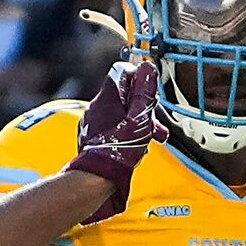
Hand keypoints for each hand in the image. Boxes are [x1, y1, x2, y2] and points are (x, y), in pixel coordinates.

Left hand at [67, 59, 158, 202]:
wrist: (97, 177)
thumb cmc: (119, 150)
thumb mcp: (140, 119)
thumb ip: (144, 93)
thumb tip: (147, 68)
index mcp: (107, 98)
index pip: (122, 72)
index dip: (139, 79)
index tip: (149, 93)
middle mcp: (95, 106)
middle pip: (122, 95)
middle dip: (142, 107)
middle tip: (154, 124)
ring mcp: (91, 121)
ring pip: (118, 112)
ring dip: (135, 122)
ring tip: (149, 138)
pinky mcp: (90, 135)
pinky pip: (110, 126)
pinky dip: (123, 131)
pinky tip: (133, 145)